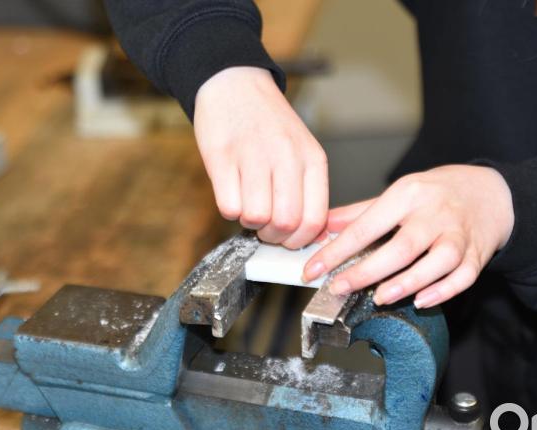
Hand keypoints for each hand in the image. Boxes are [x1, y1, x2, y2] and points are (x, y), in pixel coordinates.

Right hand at [194, 66, 328, 248]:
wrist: (233, 82)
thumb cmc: (267, 123)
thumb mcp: (301, 149)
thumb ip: (306, 187)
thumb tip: (306, 233)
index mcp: (311, 159)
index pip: (315, 219)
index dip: (299, 240)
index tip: (288, 239)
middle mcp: (286, 157)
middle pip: (286, 223)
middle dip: (272, 236)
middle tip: (265, 226)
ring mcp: (253, 156)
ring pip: (256, 218)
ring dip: (249, 222)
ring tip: (248, 205)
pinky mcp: (222, 157)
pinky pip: (228, 206)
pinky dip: (229, 209)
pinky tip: (232, 192)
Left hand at [302, 165, 513, 307]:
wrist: (490, 192)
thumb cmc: (437, 194)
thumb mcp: (398, 193)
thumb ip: (360, 213)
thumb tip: (323, 226)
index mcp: (408, 194)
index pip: (367, 226)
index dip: (337, 250)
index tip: (313, 269)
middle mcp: (434, 213)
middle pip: (401, 246)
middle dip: (367, 271)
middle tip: (340, 288)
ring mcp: (458, 235)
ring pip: (437, 261)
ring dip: (407, 283)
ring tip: (381, 297)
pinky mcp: (477, 254)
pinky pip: (463, 276)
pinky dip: (443, 291)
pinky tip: (421, 301)